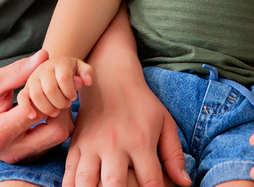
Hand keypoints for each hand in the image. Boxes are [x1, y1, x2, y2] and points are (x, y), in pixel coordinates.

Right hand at [0, 50, 74, 162]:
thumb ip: (18, 70)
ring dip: (61, 118)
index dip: (48, 94)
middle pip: (56, 132)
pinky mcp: (24, 158)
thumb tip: (44, 55)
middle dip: (63, 109)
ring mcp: (19, 157)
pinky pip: (50, 144)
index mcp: (0, 132)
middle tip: (59, 92)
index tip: (52, 80)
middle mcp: (12, 150)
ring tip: (53, 99)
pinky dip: (54, 126)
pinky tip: (48, 111)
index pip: (37, 112)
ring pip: (57, 140)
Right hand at [26, 55, 93, 117]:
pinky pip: (22, 97)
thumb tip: (86, 81)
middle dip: (61, 102)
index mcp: (58, 63)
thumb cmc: (69, 70)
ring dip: (47, 107)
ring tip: (56, 112)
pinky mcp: (25, 88)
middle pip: (51, 89)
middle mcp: (43, 69)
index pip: (64, 78)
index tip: (73, 97)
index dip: (70, 91)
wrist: (52, 67)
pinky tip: (33, 116)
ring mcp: (32, 79)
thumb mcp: (80, 67)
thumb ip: (86, 72)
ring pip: (37, 95)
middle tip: (66, 105)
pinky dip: (26, 107)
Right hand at [65, 70, 190, 186]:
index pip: (150, 181)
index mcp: (140, 140)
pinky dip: (70, 186)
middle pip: (114, 184)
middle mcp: (114, 144)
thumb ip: (174, 155)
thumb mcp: (165, 123)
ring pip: (86, 181)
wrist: (111, 77)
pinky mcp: (76, 144)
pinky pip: (69, 172)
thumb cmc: (142, 104)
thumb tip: (185, 183)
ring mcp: (92, 145)